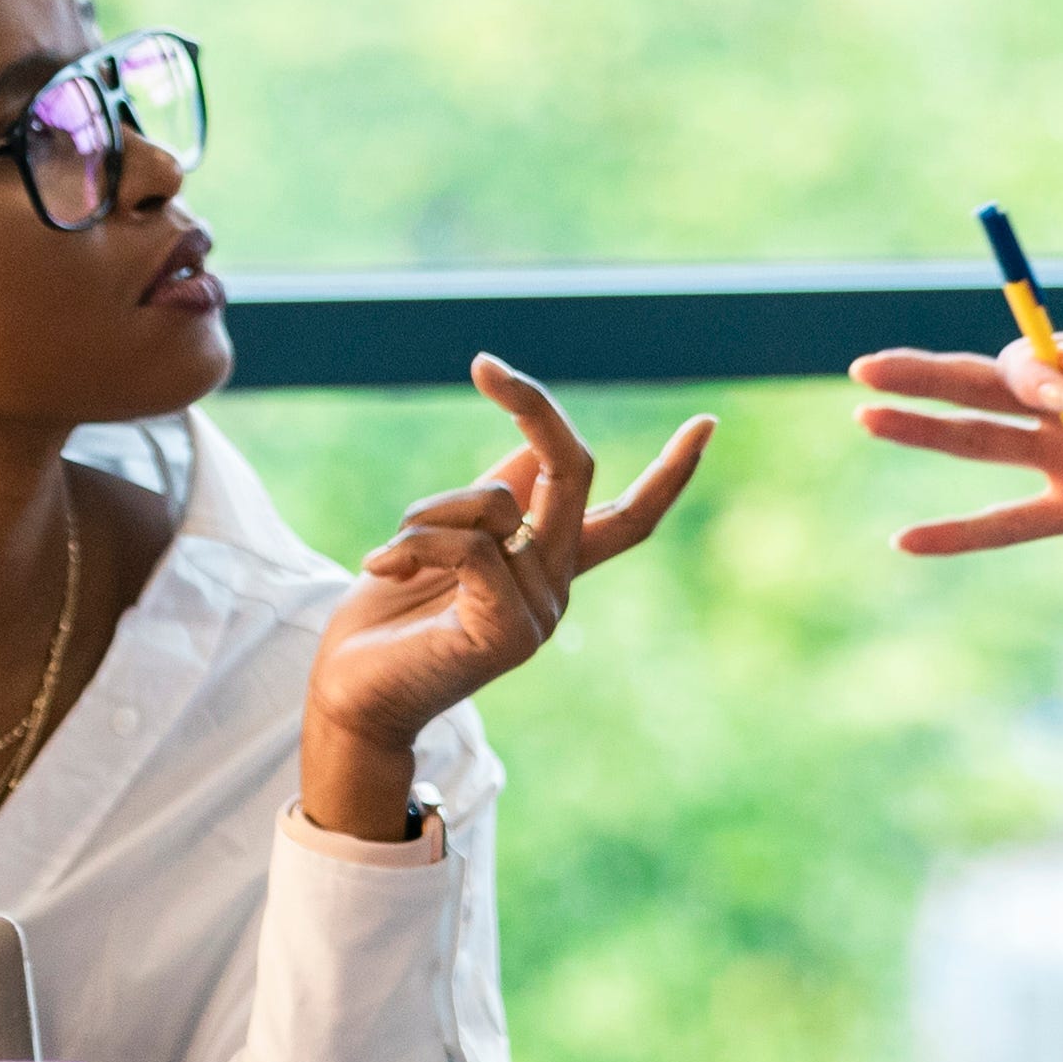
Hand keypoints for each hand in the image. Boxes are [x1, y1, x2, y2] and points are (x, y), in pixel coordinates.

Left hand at [305, 359, 708, 829]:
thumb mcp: (445, 538)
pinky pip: (471, 548)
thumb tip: (538, 442)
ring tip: (389, 558)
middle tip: (485, 365)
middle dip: (535, 409)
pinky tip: (381, 569)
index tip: (708, 425)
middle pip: (576, 471)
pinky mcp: (508, 632)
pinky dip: (413, 544)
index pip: (629, 515)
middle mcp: (558, 586)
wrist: (353, 696)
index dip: (671, 471)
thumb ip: (495, 498)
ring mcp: (540, 612)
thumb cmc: (393, 617)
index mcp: (552, 564)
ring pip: (496, 504)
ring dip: (425, 514)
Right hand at [852, 322, 1062, 558]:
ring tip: (867, 417)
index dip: (1030, 373)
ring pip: (981, 444)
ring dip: (925, 433)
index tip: (1058, 394)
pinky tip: (908, 540)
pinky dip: (959, 534)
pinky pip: (1006, 523)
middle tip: (868, 367)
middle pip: (984, 389)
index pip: (1035, 359)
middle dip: (927, 377)